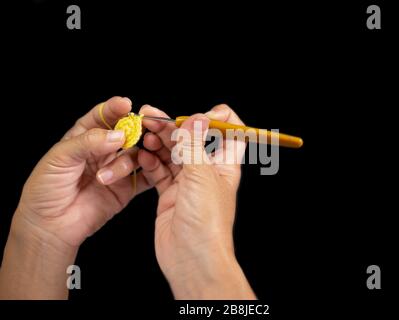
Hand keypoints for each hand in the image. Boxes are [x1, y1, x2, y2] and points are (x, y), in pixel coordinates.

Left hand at [0, 97, 152, 298]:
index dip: (114, 109)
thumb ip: (88, 142)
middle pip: (125, 132)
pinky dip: (150, 170)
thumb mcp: (60, 158)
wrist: (50, 226)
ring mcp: (116, 169)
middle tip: (140, 128)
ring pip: (135, 154)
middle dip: (134, 129)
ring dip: (128, 160)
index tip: (126, 104)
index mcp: (83, 137)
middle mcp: (102, 151)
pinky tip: (145, 169)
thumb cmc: (46, 189)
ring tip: (106, 176)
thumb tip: (118, 135)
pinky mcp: (127, 188)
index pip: (102, 117)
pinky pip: (145, 176)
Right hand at [138, 104, 254, 298]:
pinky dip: (151, 161)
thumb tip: (197, 117)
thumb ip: (195, 145)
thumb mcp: (201, 175)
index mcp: (224, 164)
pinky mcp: (170, 194)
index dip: (215, 119)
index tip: (196, 116)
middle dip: (173, 126)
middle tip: (153, 116)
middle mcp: (207, 171)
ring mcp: (187, 182)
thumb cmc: (206, 222)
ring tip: (145, 133)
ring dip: (159, 142)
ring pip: (173, 153)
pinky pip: (159, 171)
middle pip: (192, 139)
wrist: (192, 258)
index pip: (228, 132)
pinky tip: (143, 155)